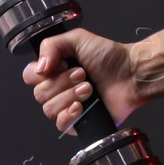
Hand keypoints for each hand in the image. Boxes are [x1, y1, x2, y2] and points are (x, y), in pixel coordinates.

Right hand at [21, 29, 141, 135]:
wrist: (133, 73)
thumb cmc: (110, 56)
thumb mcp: (78, 39)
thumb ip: (51, 45)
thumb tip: (38, 67)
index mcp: (54, 71)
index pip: (30, 76)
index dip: (43, 72)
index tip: (64, 64)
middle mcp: (58, 90)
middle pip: (39, 93)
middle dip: (62, 82)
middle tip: (83, 74)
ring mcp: (67, 107)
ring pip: (49, 109)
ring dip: (70, 95)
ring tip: (89, 87)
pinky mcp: (79, 123)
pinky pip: (61, 125)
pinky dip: (69, 115)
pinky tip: (81, 106)